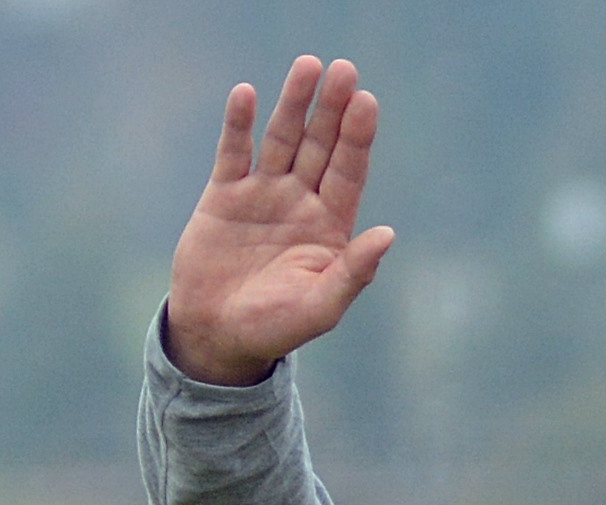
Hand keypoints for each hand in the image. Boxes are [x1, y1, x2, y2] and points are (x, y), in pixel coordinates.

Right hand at [168, 57, 393, 384]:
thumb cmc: (275, 329)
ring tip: (307, 66)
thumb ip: (353, 273)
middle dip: (331, 110)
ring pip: (282, 139)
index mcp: (330, 227)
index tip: (365, 102)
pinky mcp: (224, 195)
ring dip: (293, 104)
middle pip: (320, 146)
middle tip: (344, 70)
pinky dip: (239, 124)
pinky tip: (246, 94)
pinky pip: (234, 152)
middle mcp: (300, 202)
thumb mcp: (320, 308)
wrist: (216, 336)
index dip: (357, 138)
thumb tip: (388, 235)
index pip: (348, 173)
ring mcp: (263, 195)